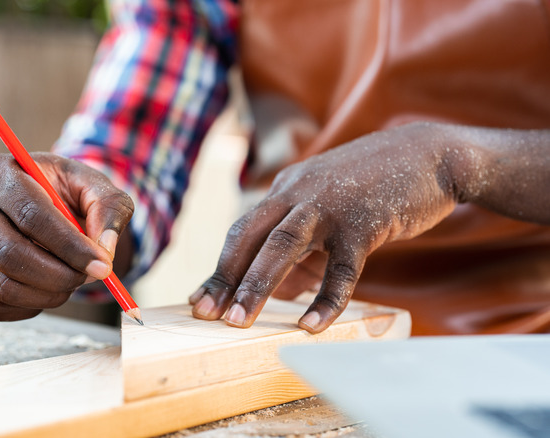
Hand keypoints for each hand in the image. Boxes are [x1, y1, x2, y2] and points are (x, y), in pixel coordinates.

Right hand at [0, 153, 133, 320]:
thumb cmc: (64, 191)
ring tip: (71, 281)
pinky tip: (47, 291)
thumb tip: (105, 250)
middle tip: (89, 277)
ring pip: (2, 285)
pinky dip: (28, 308)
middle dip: (59, 275)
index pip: (31, 215)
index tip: (102, 265)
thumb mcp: (93, 186)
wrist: (40, 200)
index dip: (69, 246)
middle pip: (10, 253)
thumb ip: (109, 209)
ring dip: (47, 294)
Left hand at [190, 122, 461, 332]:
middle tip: (205, 315)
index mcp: (286, 191)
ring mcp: (329, 206)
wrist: (429, 154)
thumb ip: (302, 252)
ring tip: (238, 321)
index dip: (220, 268)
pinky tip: (310, 325)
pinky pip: (340, 267)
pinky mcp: (364, 222)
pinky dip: (326, 299)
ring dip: (257, 284)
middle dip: (225, 277)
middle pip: (249, 237)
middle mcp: (298, 194)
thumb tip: (277, 294)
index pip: (242, 232)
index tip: (199, 301)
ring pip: (282, 246)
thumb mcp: (327, 213)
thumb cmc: (373, 189)